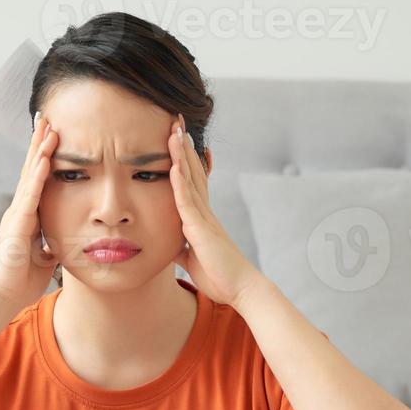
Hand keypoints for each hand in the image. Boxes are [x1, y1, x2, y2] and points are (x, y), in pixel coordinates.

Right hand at [0, 111, 59, 314]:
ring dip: (40, 151)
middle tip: (48, 117)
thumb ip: (51, 244)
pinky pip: (30, 195)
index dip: (45, 157)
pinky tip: (44, 158)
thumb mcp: (45, 257)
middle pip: (31, 169)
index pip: (38, 180)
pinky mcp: (17, 224)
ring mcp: (17, 214)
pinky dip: (37, 176)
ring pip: (30, 176)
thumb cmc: (22, 280)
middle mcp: (20, 209)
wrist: (4, 296)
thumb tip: (62, 240)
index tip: (54, 135)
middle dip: (40, 143)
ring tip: (48, 127)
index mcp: (28, 216)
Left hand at [168, 113, 266, 309]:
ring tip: (174, 129)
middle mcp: (205, 211)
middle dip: (183, 146)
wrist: (240, 289)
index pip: (191, 180)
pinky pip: (188, 200)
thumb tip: (170, 244)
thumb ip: (181, 246)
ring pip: (190, 178)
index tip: (177, 138)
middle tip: (176, 120)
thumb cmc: (219, 276)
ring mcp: (204, 217)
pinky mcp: (201, 228)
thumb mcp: (192, 258)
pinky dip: (180, 181)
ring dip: (181, 154)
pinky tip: (173, 164)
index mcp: (202, 217)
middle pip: (193, 170)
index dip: (184, 158)